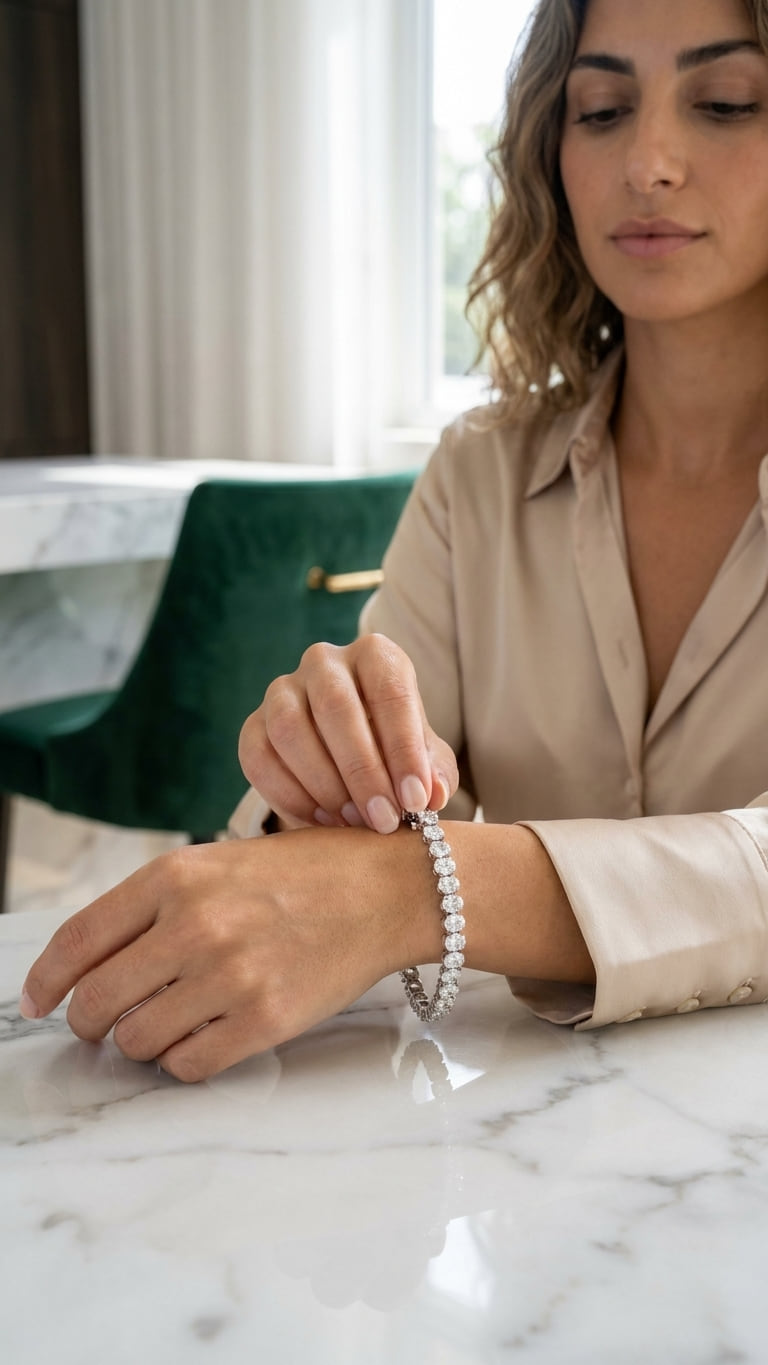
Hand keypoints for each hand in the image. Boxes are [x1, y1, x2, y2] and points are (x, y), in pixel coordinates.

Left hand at [18, 828, 439, 1081]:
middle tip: (100, 1025)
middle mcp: (194, 925)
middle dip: (89, 1022)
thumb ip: (156, 904)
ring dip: (142, 1041)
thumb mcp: (220, 862)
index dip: (46, 982)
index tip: (39, 1001)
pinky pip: (187, 1066)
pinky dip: (182, 1060)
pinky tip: (201, 1037)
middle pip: (97, 1002)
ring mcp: (228, 976)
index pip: (78, 942)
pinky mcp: (263, 1020)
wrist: (387, 889)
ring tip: (169, 1021)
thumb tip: (90, 961)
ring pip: (138, 1041)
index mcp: (175, 877)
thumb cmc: (306, 873)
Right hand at [238, 634, 458, 832]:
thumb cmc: (395, 751)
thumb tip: (432, 793)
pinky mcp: (253, 726)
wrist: (349, 760)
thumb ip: (435, 773)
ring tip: (354, 822)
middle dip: (363, 771)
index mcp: (375, 656)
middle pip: (336, 707)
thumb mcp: (426, 759)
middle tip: (384, 819)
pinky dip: (290, 796)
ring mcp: (282, 691)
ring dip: (325, 785)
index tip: (416, 800)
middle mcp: (324, 662)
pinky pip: (260, 759)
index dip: (404, 748)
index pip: (390, 691)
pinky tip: (322, 821)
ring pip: (291, 730)